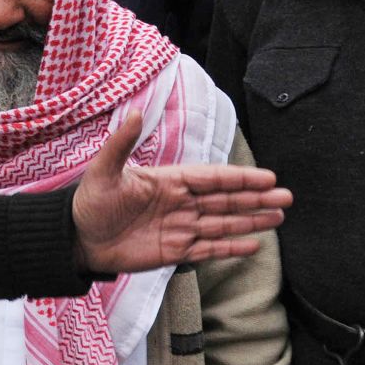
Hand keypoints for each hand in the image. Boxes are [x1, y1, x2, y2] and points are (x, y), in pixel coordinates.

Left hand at [72, 112, 291, 273]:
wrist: (77, 239)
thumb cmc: (89, 202)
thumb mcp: (103, 171)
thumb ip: (121, 144)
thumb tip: (133, 112)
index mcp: (170, 181)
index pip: (213, 179)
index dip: (240, 178)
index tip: (268, 178)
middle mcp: (180, 203)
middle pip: (225, 201)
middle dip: (256, 199)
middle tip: (287, 199)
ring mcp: (180, 228)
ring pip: (222, 224)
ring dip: (250, 221)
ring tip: (278, 218)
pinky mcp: (174, 252)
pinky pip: (207, 250)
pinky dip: (230, 248)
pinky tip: (253, 244)